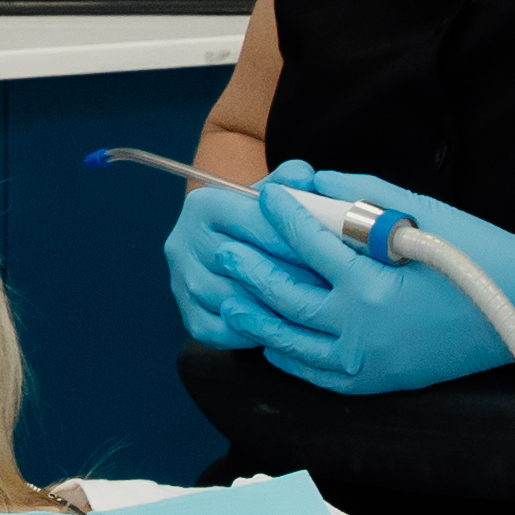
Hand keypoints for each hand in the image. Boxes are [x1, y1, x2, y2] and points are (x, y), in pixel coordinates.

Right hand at [159, 172, 324, 357]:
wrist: (227, 237)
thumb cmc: (260, 215)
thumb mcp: (274, 189)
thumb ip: (292, 180)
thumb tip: (305, 180)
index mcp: (205, 205)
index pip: (257, 224)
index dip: (298, 240)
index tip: (332, 254)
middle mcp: (185, 241)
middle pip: (245, 267)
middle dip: (292, 280)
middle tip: (331, 290)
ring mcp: (182, 280)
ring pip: (234, 303)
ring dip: (274, 311)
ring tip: (312, 312)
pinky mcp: (186, 313)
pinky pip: (222, 332)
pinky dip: (251, 334)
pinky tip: (280, 328)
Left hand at [211, 167, 514, 400]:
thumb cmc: (477, 255)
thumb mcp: (419, 213)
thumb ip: (359, 197)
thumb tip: (312, 184)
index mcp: (370, 285)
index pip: (307, 243)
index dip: (282, 215)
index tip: (266, 196)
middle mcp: (359, 330)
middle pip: (283, 296)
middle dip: (249, 268)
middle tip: (224, 248)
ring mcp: (364, 363)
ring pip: (288, 339)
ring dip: (254, 314)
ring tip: (230, 293)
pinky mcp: (373, 382)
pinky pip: (312, 371)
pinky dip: (285, 351)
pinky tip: (270, 334)